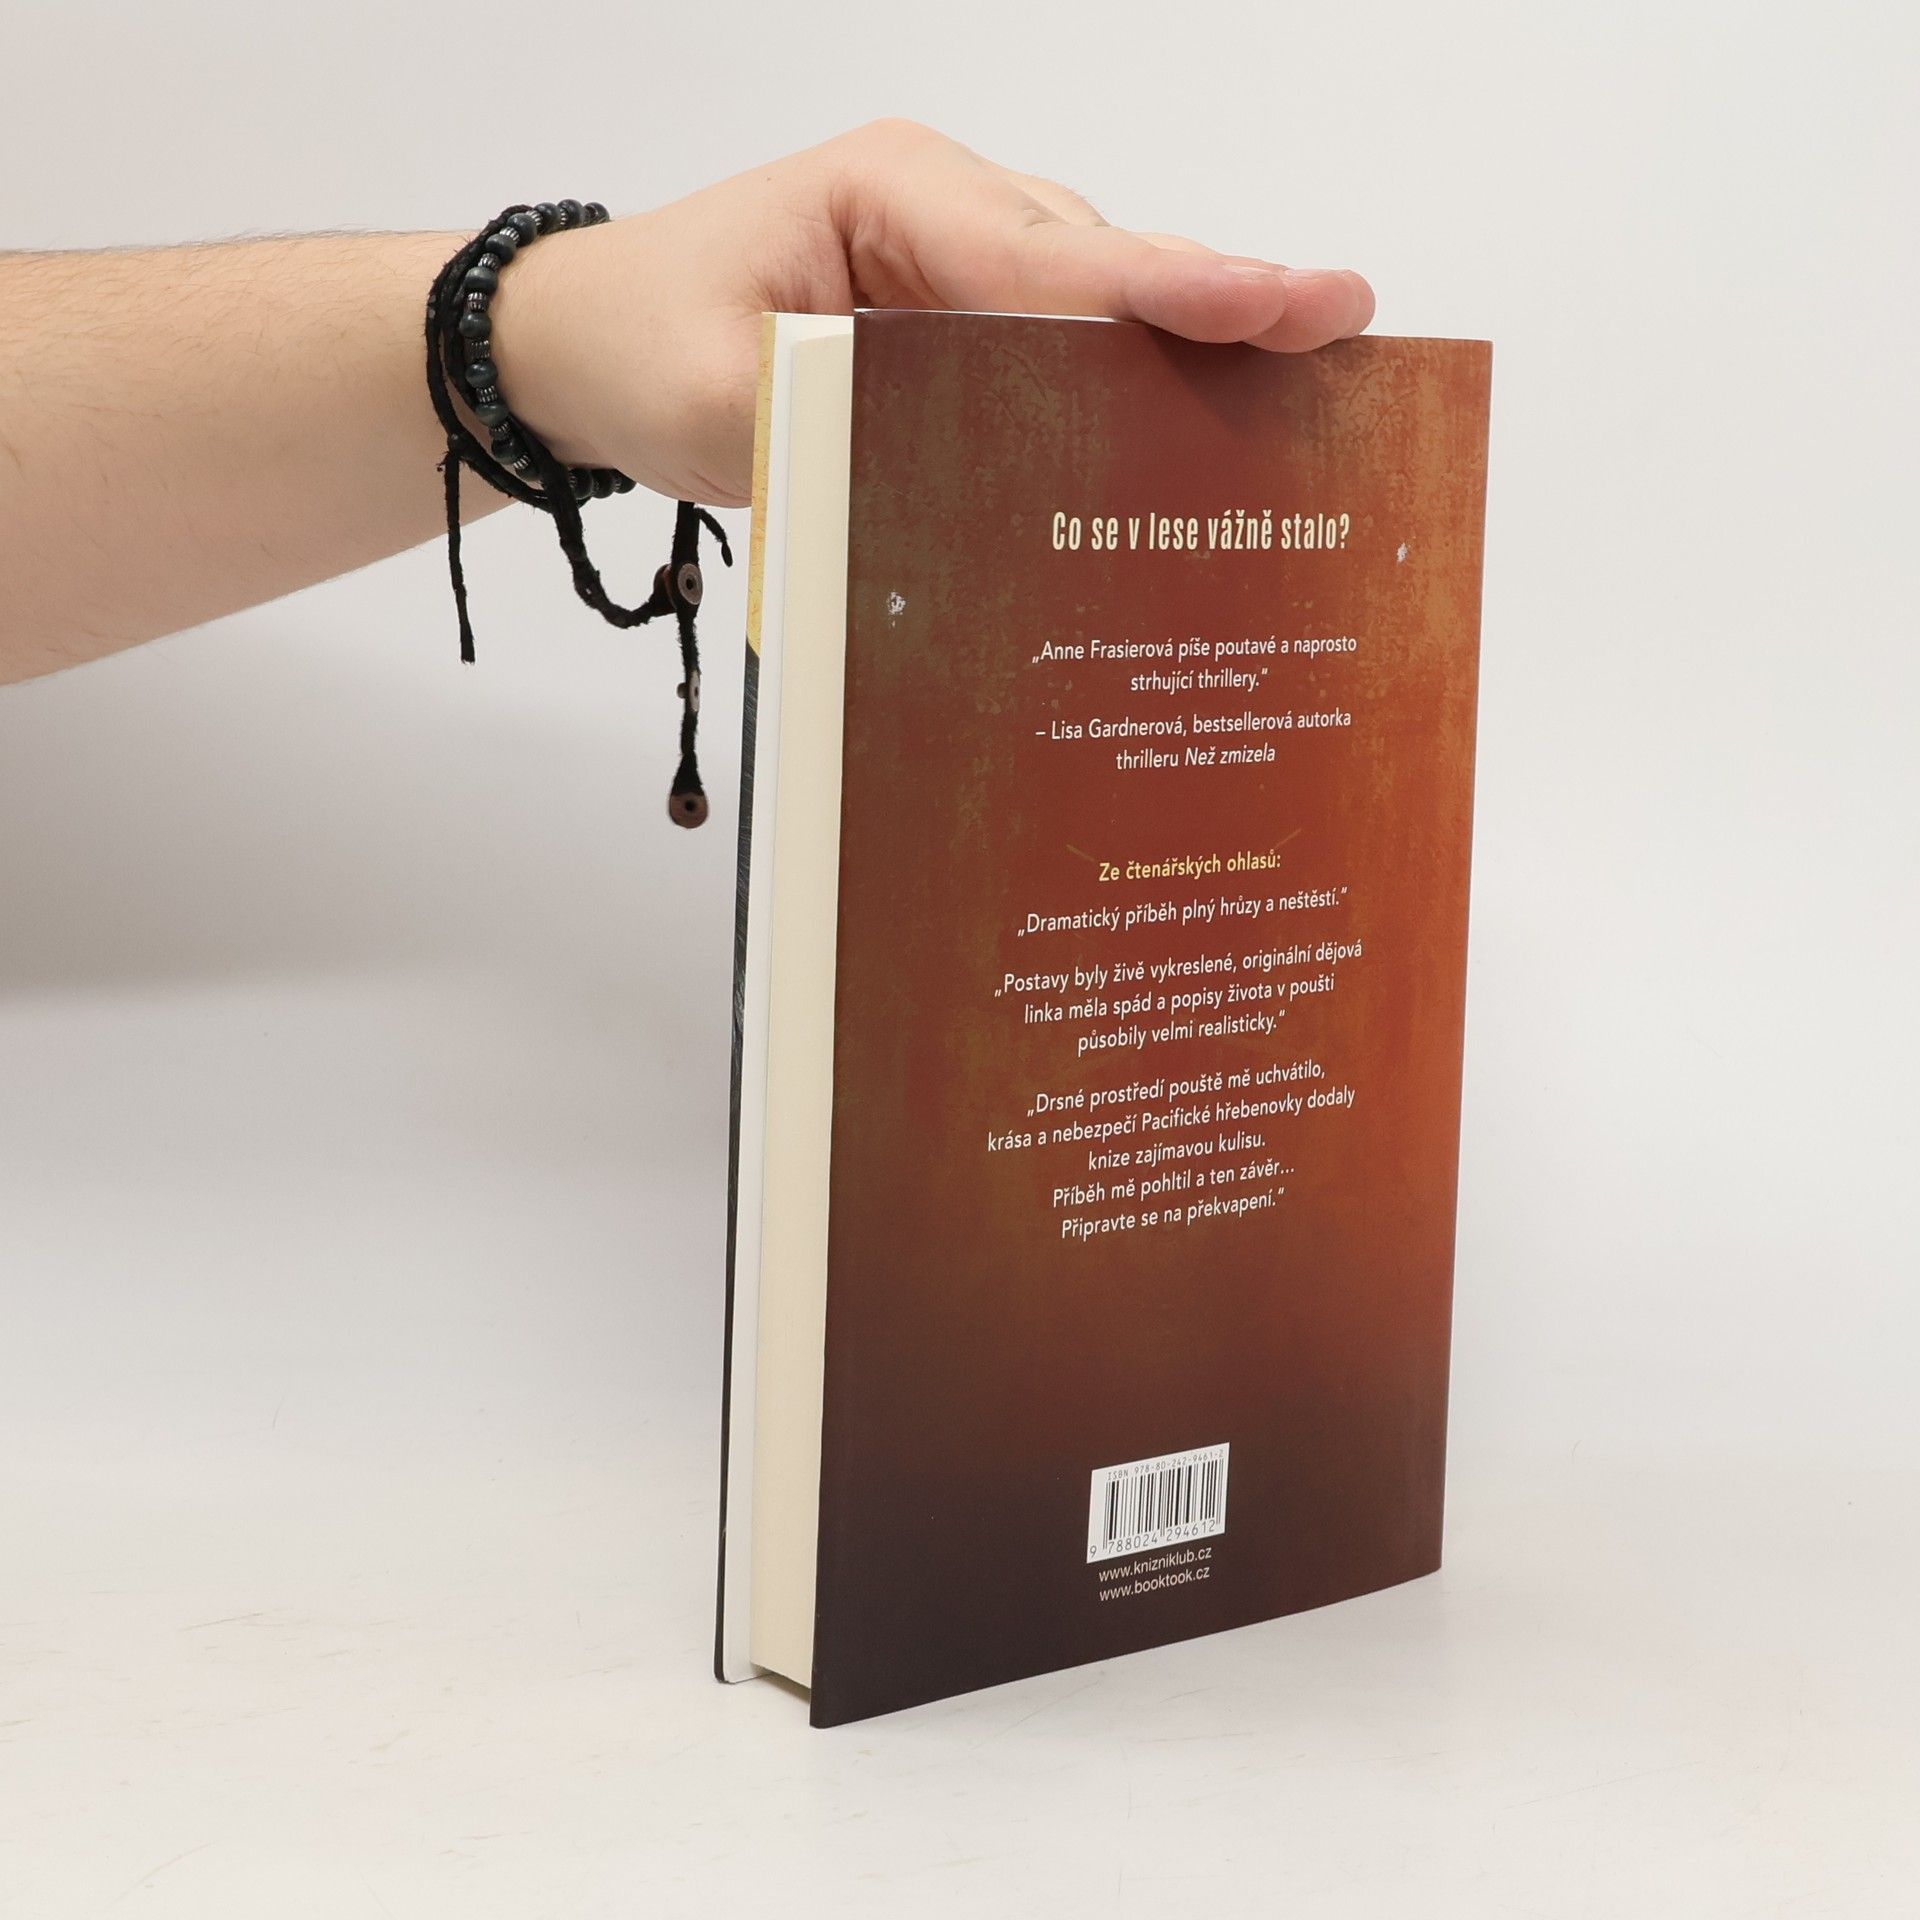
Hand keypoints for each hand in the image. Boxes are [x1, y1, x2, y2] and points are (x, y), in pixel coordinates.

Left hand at [494, 120, 1375, 507]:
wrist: (583, 343)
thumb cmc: (640, 343)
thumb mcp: (721, 402)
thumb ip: (842, 433)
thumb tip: (957, 486)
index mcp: (890, 194)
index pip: (1050, 255)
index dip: (1167, 291)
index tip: (1277, 304)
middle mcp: (943, 207)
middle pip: (1104, 261)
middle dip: (1221, 297)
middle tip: (1341, 321)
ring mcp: (956, 256)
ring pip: (1099, 294)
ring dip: (1189, 339)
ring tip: (1307, 369)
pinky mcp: (956, 312)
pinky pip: (1062, 335)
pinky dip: (1129, 372)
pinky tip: (1199, 414)